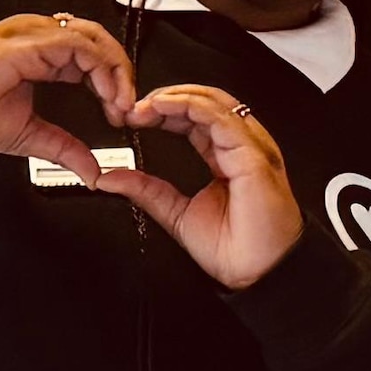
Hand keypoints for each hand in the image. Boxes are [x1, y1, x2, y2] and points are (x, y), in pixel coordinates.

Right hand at [0, 10, 136, 173]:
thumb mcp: (26, 135)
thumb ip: (63, 147)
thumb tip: (94, 171)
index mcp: (37, 53)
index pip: (90, 55)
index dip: (112, 82)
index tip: (119, 115)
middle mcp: (36, 37)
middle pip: (97, 41)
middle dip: (121, 74)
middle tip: (127, 110)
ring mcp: (31, 35)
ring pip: (93, 39)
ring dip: (115, 71)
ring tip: (120, 104)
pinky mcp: (25, 43)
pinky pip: (77, 45)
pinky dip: (100, 68)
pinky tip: (106, 96)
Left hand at [98, 83, 300, 289]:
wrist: (259, 274)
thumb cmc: (237, 250)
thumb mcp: (177, 214)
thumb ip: (147, 191)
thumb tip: (111, 178)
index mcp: (225, 156)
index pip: (193, 118)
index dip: (162, 111)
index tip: (132, 117)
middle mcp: (240, 146)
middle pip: (203, 102)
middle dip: (165, 98)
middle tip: (131, 107)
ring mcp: (249, 147)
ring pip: (212, 101)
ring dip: (174, 97)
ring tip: (143, 105)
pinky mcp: (252, 154)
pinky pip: (220, 118)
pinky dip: (189, 105)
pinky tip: (163, 107)